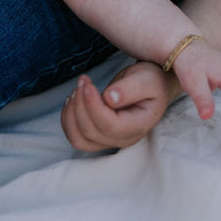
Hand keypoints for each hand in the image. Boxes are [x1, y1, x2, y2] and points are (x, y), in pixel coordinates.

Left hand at [61, 61, 176, 151]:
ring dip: (71, 115)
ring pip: (79, 140)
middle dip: (80, 105)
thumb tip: (110, 98)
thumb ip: (130, 89)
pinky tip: (73, 100)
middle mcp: (123, 139)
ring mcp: (110, 140)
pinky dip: (68, 120)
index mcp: (138, 126)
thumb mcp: (146, 79)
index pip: (109, 126)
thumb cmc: (151, 81)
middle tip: (83, 80)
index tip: (88, 84)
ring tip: (76, 90)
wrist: (152, 86)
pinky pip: (76, 137)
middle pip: (91, 133)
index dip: (93, 106)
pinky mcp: (99, 136)